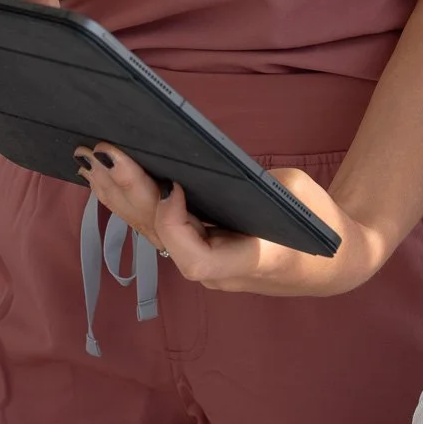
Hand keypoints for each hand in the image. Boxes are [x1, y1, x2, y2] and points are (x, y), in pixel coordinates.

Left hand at [72, 143, 387, 296]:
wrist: (333, 262)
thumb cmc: (319, 222)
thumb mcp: (297, 192)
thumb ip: (248, 183)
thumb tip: (197, 162)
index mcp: (253, 260)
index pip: (197, 262)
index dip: (177, 227)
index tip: (175, 187)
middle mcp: (221, 272)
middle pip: (162, 238)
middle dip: (130, 194)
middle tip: (103, 151)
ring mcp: (207, 266)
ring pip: (152, 235)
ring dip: (119, 197)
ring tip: (89, 159)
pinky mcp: (200, 250)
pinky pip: (159, 230)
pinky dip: (134, 203)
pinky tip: (109, 178)